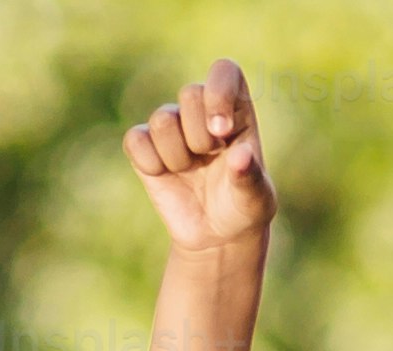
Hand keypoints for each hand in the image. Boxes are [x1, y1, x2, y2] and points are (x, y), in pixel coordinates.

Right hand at [123, 60, 275, 256]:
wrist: (217, 234)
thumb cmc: (243, 207)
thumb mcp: (256, 199)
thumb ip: (250, 177)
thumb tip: (241, 156)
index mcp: (236, 111)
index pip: (225, 72)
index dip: (219, 91)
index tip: (222, 129)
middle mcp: (201, 111)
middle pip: (189, 92)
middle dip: (200, 135)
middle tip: (210, 159)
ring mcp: (172, 126)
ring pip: (162, 119)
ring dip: (178, 155)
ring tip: (190, 171)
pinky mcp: (145, 145)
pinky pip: (136, 140)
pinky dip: (151, 163)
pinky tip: (166, 175)